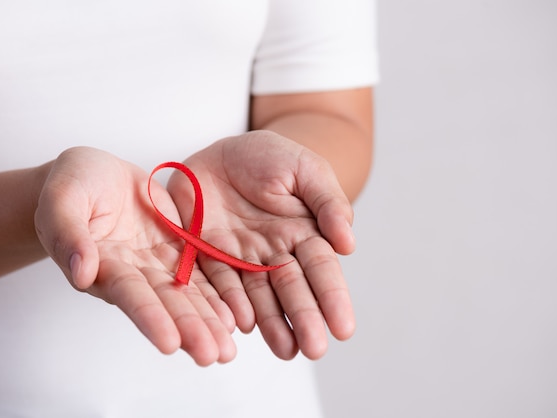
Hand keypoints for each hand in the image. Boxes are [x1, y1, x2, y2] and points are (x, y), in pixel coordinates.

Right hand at [34, 147, 235, 365]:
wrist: (93, 175)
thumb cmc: (69, 186)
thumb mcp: (61, 201)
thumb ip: (69, 234)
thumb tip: (81, 273)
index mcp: (102, 264)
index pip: (129, 293)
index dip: (149, 316)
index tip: (169, 343)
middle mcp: (133, 272)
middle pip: (165, 302)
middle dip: (189, 329)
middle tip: (213, 355)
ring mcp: (157, 261)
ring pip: (186, 294)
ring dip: (207, 321)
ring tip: (229, 350)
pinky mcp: (177, 247)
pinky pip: (200, 272)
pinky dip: (217, 294)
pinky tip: (234, 317)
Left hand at [167, 131, 355, 359]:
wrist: (222, 152)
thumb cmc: (270, 156)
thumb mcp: (305, 169)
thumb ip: (328, 202)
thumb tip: (349, 244)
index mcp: (304, 234)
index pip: (321, 269)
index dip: (333, 297)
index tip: (343, 328)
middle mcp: (274, 254)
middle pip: (291, 289)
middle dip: (305, 319)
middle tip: (315, 348)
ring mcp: (241, 259)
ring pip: (258, 296)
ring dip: (272, 324)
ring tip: (285, 350)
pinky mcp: (207, 257)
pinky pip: (217, 283)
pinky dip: (229, 305)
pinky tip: (241, 325)